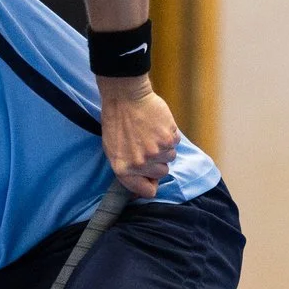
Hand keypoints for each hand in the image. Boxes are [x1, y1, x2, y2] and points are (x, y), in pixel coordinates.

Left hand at [98, 80, 179, 199]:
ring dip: (164, 147)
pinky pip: (175, 142)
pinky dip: (169, 134)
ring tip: (149, 132)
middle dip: (157, 161)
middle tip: (146, 144)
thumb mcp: (113, 150)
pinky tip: (156, 125)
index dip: (150, 184)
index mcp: (123, 170)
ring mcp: (156, 152)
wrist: (125, 97)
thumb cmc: (116, 122)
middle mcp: (141, 164)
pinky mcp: (169, 138)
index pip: (147, 192)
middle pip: (162, 172)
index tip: (150, 177)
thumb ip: (127, 170)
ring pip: (170, 157)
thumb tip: (142, 187)